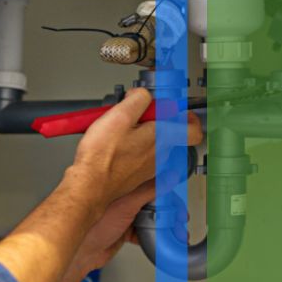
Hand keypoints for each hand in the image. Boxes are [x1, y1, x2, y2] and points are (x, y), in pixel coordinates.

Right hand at [68, 88, 202, 209]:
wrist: (88, 186)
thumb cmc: (101, 157)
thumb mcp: (119, 115)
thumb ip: (138, 100)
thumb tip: (143, 95)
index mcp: (162, 138)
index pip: (193, 130)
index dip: (186, 116)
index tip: (172, 109)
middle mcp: (159, 155)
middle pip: (167, 132)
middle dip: (151, 120)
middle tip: (132, 115)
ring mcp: (148, 167)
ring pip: (151, 144)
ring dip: (138, 134)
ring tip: (117, 130)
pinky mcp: (135, 175)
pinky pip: (138, 156)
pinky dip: (128, 147)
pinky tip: (112, 145)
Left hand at [70, 169, 189, 274]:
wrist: (81, 253)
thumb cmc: (91, 226)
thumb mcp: (126, 205)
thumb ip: (148, 190)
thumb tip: (167, 176)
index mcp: (119, 186)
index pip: (148, 181)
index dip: (165, 186)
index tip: (179, 191)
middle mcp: (121, 199)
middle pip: (152, 200)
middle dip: (169, 210)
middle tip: (181, 217)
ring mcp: (122, 215)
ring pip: (150, 217)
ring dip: (164, 224)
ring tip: (177, 232)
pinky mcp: (123, 231)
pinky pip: (144, 230)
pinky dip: (155, 235)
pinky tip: (162, 239)